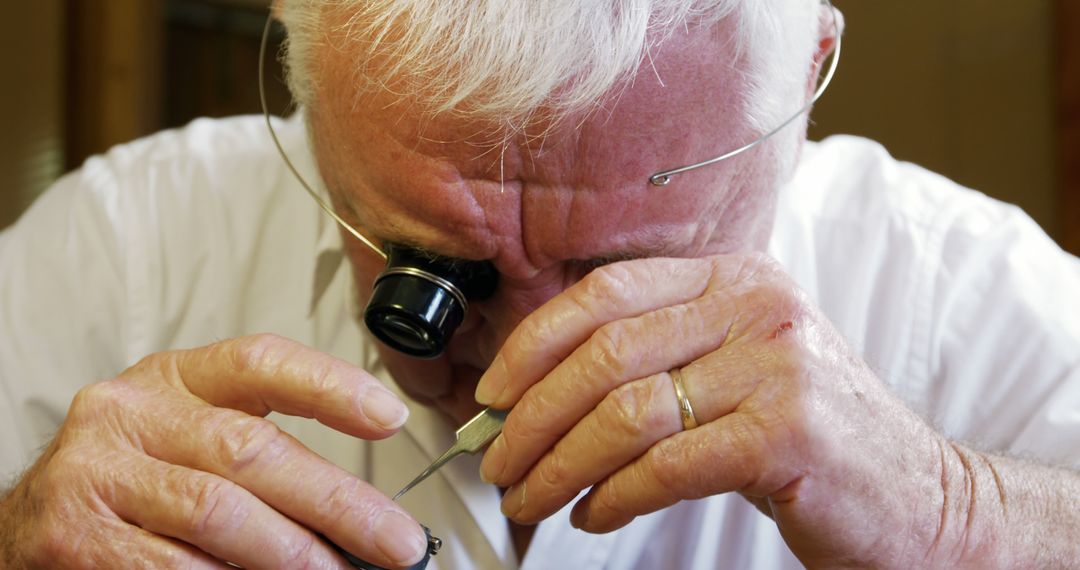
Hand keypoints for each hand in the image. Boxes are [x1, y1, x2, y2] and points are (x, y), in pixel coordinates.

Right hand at [0, 334, 427, 568]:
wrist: (31, 520)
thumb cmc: (133, 477)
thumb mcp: (189, 437)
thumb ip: (260, 456)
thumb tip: (353, 512)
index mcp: (175, 379)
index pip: (260, 362)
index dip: (329, 386)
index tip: (388, 417)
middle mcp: (132, 415)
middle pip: (252, 450)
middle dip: (337, 503)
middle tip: (395, 541)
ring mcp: (97, 474)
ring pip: (219, 514)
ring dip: (292, 556)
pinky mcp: (74, 538)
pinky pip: (173, 567)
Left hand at [475, 254, 946, 566]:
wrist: (918, 494)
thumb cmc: (803, 434)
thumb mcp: (733, 367)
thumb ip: (655, 358)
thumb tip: (536, 392)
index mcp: (732, 276)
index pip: (605, 292)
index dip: (533, 343)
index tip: (491, 393)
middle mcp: (756, 305)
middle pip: (605, 353)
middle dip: (532, 415)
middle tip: (499, 460)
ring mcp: (779, 365)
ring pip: (628, 412)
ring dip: (561, 464)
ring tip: (534, 498)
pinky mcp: (791, 433)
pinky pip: (669, 465)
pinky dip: (615, 496)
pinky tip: (594, 514)